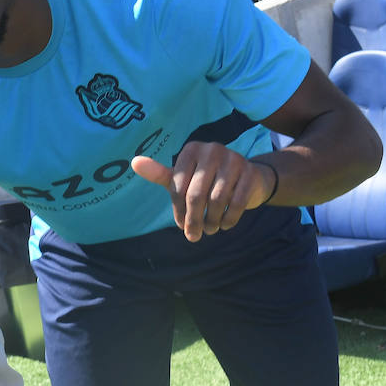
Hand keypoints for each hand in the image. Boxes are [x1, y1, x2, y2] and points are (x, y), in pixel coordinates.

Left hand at [132, 143, 276, 239]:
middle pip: (196, 195)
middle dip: (193, 220)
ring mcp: (234, 160)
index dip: (178, 210)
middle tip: (193, 236)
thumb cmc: (207, 180)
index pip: (178, 186)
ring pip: (217, 200)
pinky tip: (224, 225)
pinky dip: (229, 220)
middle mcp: (213, 150)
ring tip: (210, 229)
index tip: (180, 225)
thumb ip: (160, 174)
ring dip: (211, 222)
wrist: (249, 178)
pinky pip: (237, 203)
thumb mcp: (183, 178)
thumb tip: (134, 162)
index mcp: (192, 149)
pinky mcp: (251, 173)